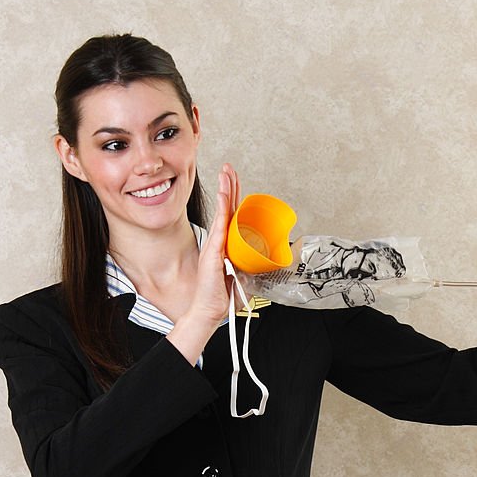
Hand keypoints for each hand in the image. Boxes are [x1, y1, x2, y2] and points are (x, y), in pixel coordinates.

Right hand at [188, 163, 240, 324]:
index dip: (233, 196)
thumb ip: (250, 264)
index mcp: (225, 244)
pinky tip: (222, 195)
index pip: (229, 215)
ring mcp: (215, 245)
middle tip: (228, 167)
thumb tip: (266, 261)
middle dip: (228, 185)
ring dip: (225, 190)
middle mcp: (218, 241)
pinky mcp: (213, 252)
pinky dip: (221, 210)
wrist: (210, 310)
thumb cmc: (223, 296)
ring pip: (221, 212)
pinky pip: (219, 226)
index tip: (234, 179)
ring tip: (226, 172)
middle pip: (224, 207)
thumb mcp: (242, 275)